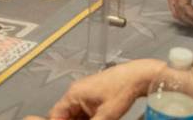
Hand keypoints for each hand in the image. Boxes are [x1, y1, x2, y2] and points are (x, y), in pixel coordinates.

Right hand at [45, 59, 162, 119]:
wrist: (136, 77)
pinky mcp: (93, 96)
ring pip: (75, 114)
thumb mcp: (107, 115)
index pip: (56, 113)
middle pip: (65, 114)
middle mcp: (76, 92)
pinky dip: (87, 119)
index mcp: (74, 93)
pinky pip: (84, 111)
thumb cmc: (122, 89)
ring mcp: (84, 93)